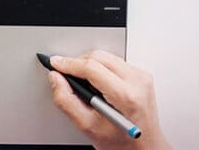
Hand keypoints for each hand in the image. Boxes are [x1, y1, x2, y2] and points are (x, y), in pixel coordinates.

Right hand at [48, 51, 170, 149]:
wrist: (145, 147)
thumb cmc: (121, 142)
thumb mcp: (88, 126)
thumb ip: (67, 101)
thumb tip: (56, 79)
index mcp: (126, 96)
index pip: (91, 68)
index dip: (68, 64)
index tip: (54, 63)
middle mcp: (137, 81)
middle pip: (98, 57)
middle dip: (77, 63)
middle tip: (64, 75)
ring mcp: (141, 76)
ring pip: (105, 57)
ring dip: (89, 65)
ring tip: (82, 84)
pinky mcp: (141, 75)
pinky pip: (114, 62)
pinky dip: (100, 68)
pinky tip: (97, 85)